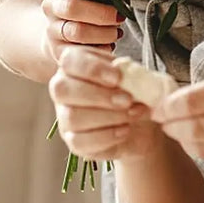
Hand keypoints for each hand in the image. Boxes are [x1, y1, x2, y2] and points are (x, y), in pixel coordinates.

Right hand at [41, 0, 123, 64]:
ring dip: (103, 33)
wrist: (60, 31)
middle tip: (119, 16)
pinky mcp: (59, 51)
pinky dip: (100, 49)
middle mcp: (51, 7)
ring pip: (77, 32)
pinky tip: (109, 45)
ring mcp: (53, 30)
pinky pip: (81, 52)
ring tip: (117, 32)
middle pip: (71, 8)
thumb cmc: (83, 3)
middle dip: (101, 13)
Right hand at [48, 46, 162, 161]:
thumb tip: (126, 72)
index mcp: (75, 65)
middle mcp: (64, 89)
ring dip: (108, 116)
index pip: (69, 61)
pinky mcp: (73, 141)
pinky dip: (107, 136)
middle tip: (127, 99)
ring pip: (73, 117)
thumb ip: (127, 72)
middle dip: (98, 95)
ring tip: (132, 114)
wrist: (140, 121)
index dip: (92, 68)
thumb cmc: (131, 90)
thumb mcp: (132, 75)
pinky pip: (80, 141)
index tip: (118, 76)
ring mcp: (65, 117)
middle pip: (63, 90)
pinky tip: (125, 129)